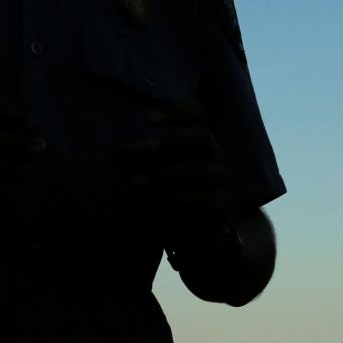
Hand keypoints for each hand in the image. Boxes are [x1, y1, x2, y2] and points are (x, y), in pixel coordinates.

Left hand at [116, 101, 234, 230]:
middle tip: (142, 147)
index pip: (197, 113)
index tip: (148, 119)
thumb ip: (142, 161)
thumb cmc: (170, 190)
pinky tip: (150, 204)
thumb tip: (120, 156)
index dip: (176, 112)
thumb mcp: (154, 170)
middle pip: (201, 136)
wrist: (192, 231)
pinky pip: (201, 197)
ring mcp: (223, 177)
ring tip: (134, 183)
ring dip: (163, 174)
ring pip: (199, 168)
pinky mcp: (223, 202)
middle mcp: (215, 153)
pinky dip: (173, 199)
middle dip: (170, 140)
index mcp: (199, 138)